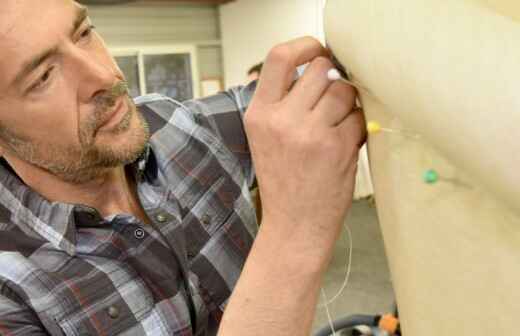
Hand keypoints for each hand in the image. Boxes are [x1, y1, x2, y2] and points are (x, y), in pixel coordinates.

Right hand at [244, 37, 365, 263]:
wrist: (293, 226)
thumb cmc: (283, 182)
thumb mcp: (265, 139)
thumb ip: (284, 103)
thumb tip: (320, 69)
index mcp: (259, 115)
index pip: (279, 57)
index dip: (304, 46)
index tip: (317, 51)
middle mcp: (281, 119)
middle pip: (321, 69)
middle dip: (332, 80)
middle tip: (331, 101)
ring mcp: (310, 132)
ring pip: (344, 90)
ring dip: (347, 104)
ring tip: (337, 127)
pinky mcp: (337, 146)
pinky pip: (357, 117)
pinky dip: (356, 128)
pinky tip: (343, 146)